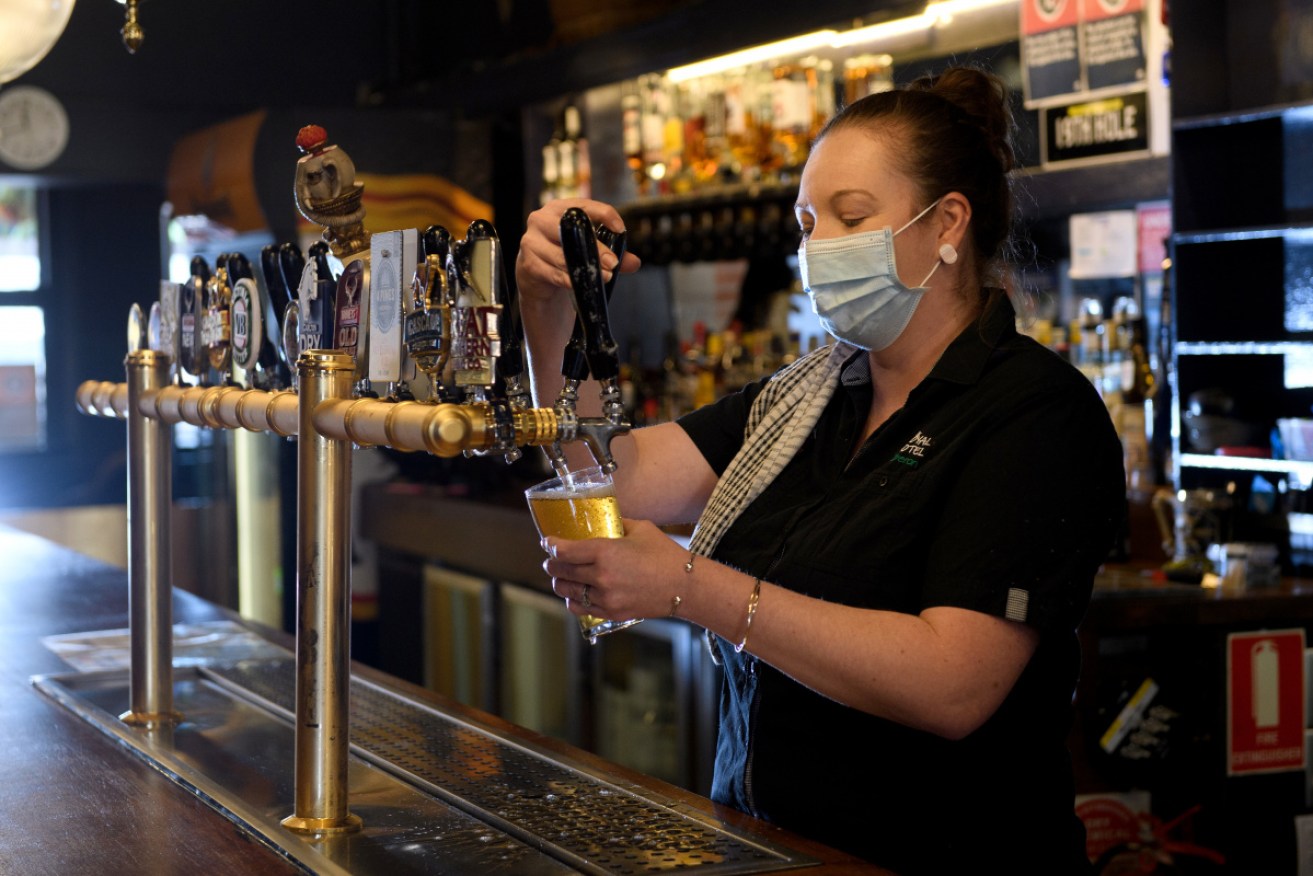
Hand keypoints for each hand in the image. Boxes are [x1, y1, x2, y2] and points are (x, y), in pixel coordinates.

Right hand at [515, 198, 641, 307]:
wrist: (536, 275)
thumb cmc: (565, 254)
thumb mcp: (587, 249)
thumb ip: (612, 254)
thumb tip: (635, 262)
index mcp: (559, 208)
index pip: (584, 206)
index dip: (605, 215)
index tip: (620, 229)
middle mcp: (542, 219)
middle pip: (571, 229)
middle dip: (595, 247)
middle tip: (613, 263)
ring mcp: (531, 241)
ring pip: (561, 254)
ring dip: (584, 267)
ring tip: (603, 277)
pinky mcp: (528, 263)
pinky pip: (552, 272)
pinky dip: (568, 279)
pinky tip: (580, 284)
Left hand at [542, 518, 682, 620]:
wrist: (684, 586)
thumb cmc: (664, 554)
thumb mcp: (640, 529)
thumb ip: (617, 523)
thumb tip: (604, 519)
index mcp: (605, 552)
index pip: (564, 551)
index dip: (551, 546)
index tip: (548, 542)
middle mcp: (601, 576)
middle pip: (560, 571)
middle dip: (552, 564)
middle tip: (552, 559)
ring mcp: (605, 597)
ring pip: (567, 591)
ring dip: (559, 582)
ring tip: (561, 576)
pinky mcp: (611, 612)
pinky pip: (580, 608)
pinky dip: (572, 600)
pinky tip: (574, 593)